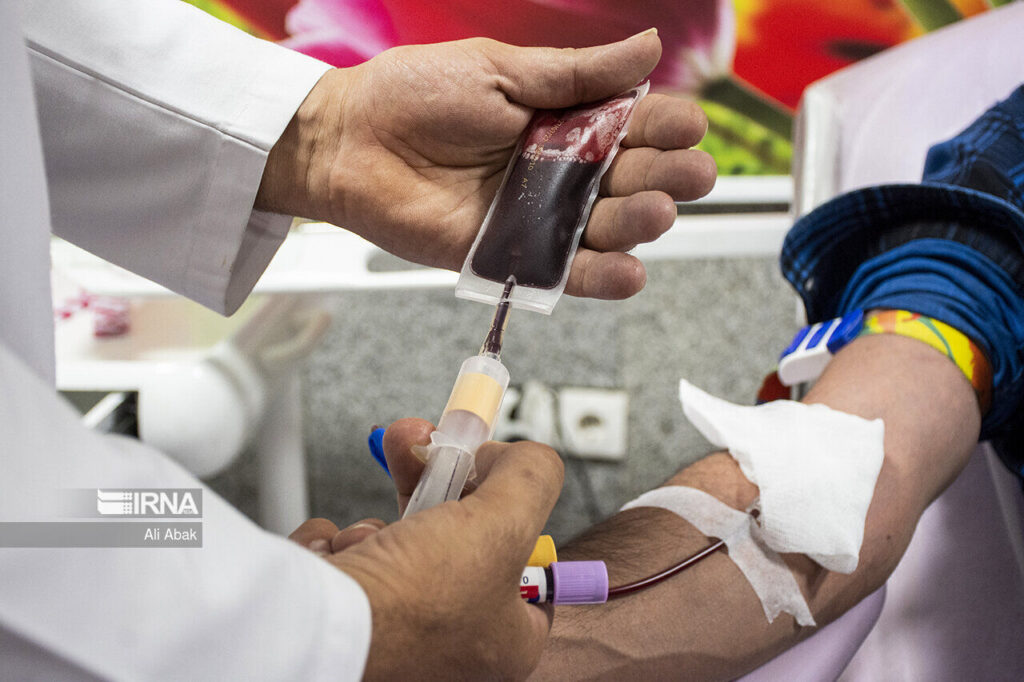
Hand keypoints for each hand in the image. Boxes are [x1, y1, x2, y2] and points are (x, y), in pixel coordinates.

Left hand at [258, 31, 714, 299]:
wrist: (350, 142)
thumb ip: (577, 73)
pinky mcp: (510, 256)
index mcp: (564, 117)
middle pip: (631, 177)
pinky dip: (600, 278)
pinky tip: (632, 272)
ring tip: (654, 214)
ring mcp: (538, 215)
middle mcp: (560, 169)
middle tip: (688, 175)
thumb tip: (651, 46)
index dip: (666, 126)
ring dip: (639, 224)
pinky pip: (565, 272)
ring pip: (606, 226)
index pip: (633, 123)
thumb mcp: (502, 71)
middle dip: (667, 176)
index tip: (688, 126)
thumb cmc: (415, 94)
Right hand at [305, 430, 562, 679]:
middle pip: (458, 535)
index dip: (512, 511)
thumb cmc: (414, 600)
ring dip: (377, 525)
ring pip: (397, 543)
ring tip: (368, 537)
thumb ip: (532, 477)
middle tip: (420, 441)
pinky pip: (349, 561)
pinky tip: (336, 560)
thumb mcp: (505, 521)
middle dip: (433, 481)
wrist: (313, 630)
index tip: (491, 475)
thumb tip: (523, 457)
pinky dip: (337, 548)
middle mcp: (454, 644)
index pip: (529, 565)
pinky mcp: (348, 620)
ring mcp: (398, 633)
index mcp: (506, 639)